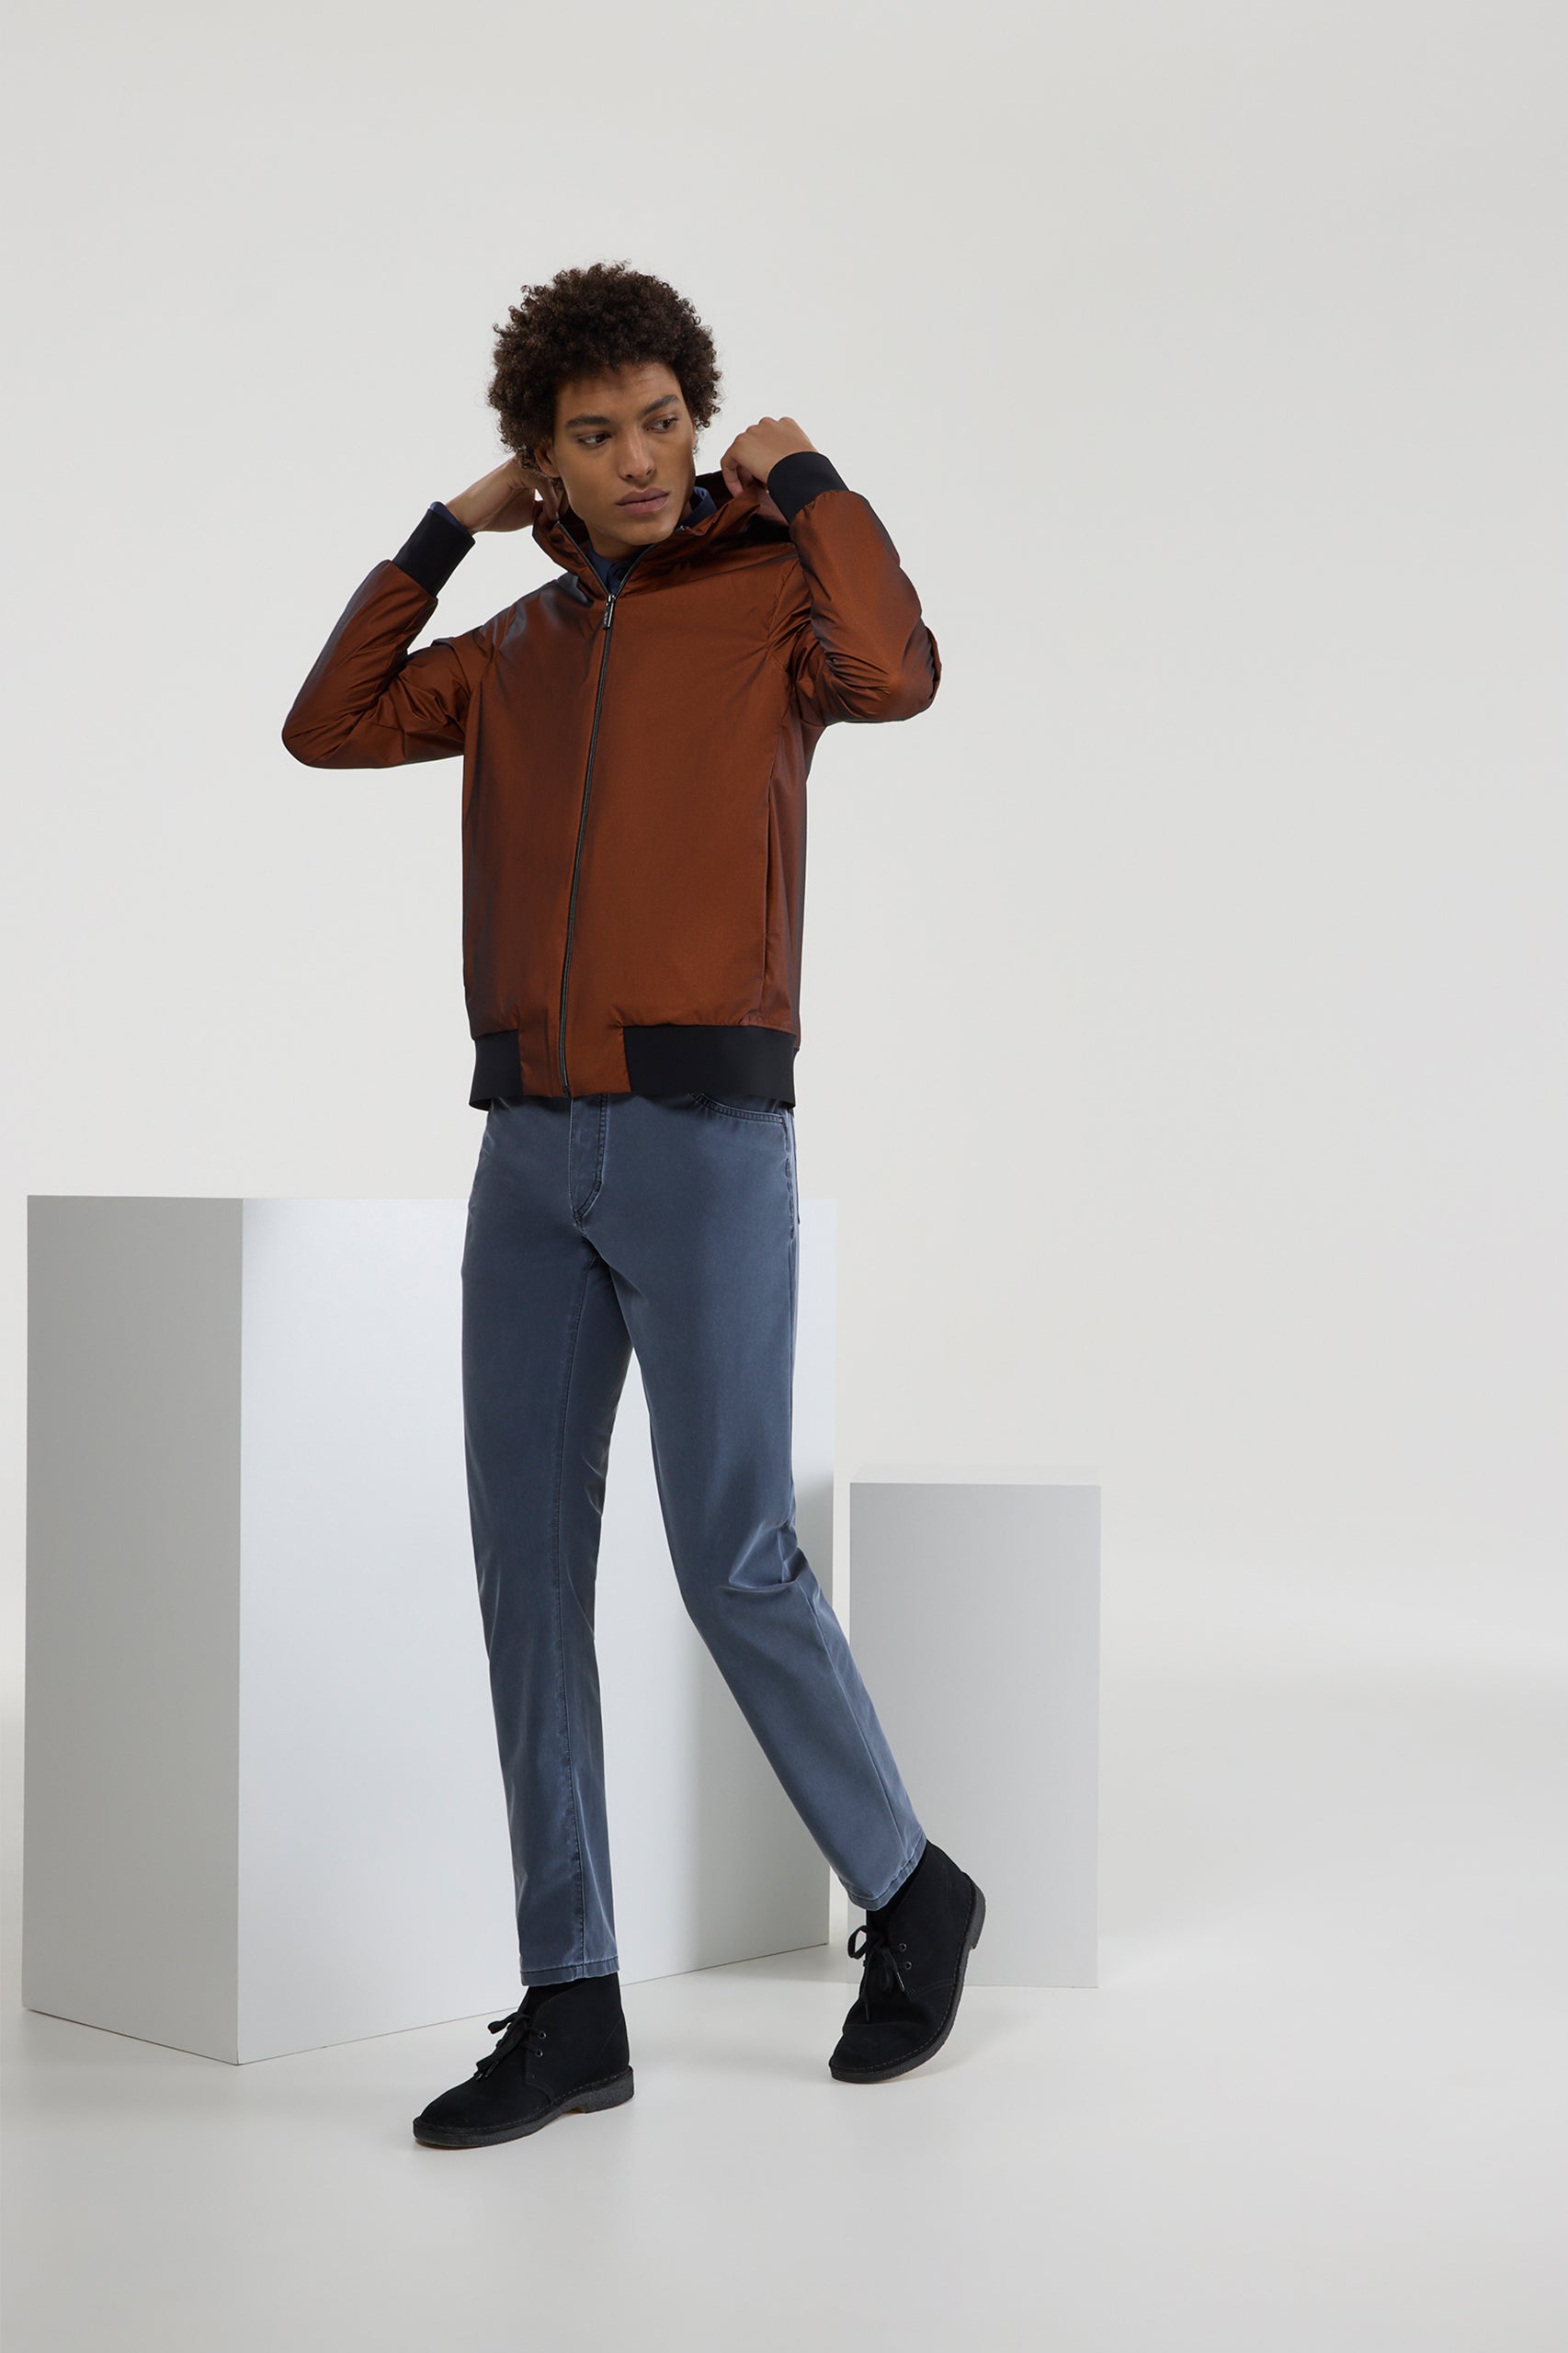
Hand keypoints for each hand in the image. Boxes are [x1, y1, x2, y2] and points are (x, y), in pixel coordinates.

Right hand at [445, 453, 563, 533]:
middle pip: (563, 472)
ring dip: (560, 501)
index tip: (567, 515)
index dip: (570, 494)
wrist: (473, 518)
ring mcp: (522, 462)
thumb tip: (569, 509)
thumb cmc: (499, 513)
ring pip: (556, 475)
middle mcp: (529, 460)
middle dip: (567, 498)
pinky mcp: (515, 470)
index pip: (563, 472)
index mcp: (533, 467)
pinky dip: (551, 500)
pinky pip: (544, 481)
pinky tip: (548, 516)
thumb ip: (549, 506)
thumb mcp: (532, 511)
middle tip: (562, 518)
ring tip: (552, 519)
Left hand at [718, 416, 815, 522]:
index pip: (770, 442)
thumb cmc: (809, 472)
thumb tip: (784, 472)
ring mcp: (753, 432)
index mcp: (786, 425)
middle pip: (754, 447)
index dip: (769, 462)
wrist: (802, 472)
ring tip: (751, 492)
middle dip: (755, 468)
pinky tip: (740, 493)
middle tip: (760, 488)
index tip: (771, 480)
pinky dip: (731, 478)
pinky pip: (729, 462)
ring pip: (742, 455)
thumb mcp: (803, 461)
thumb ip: (791, 459)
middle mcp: (768, 424)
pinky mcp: (740, 445)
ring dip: (745, 474)